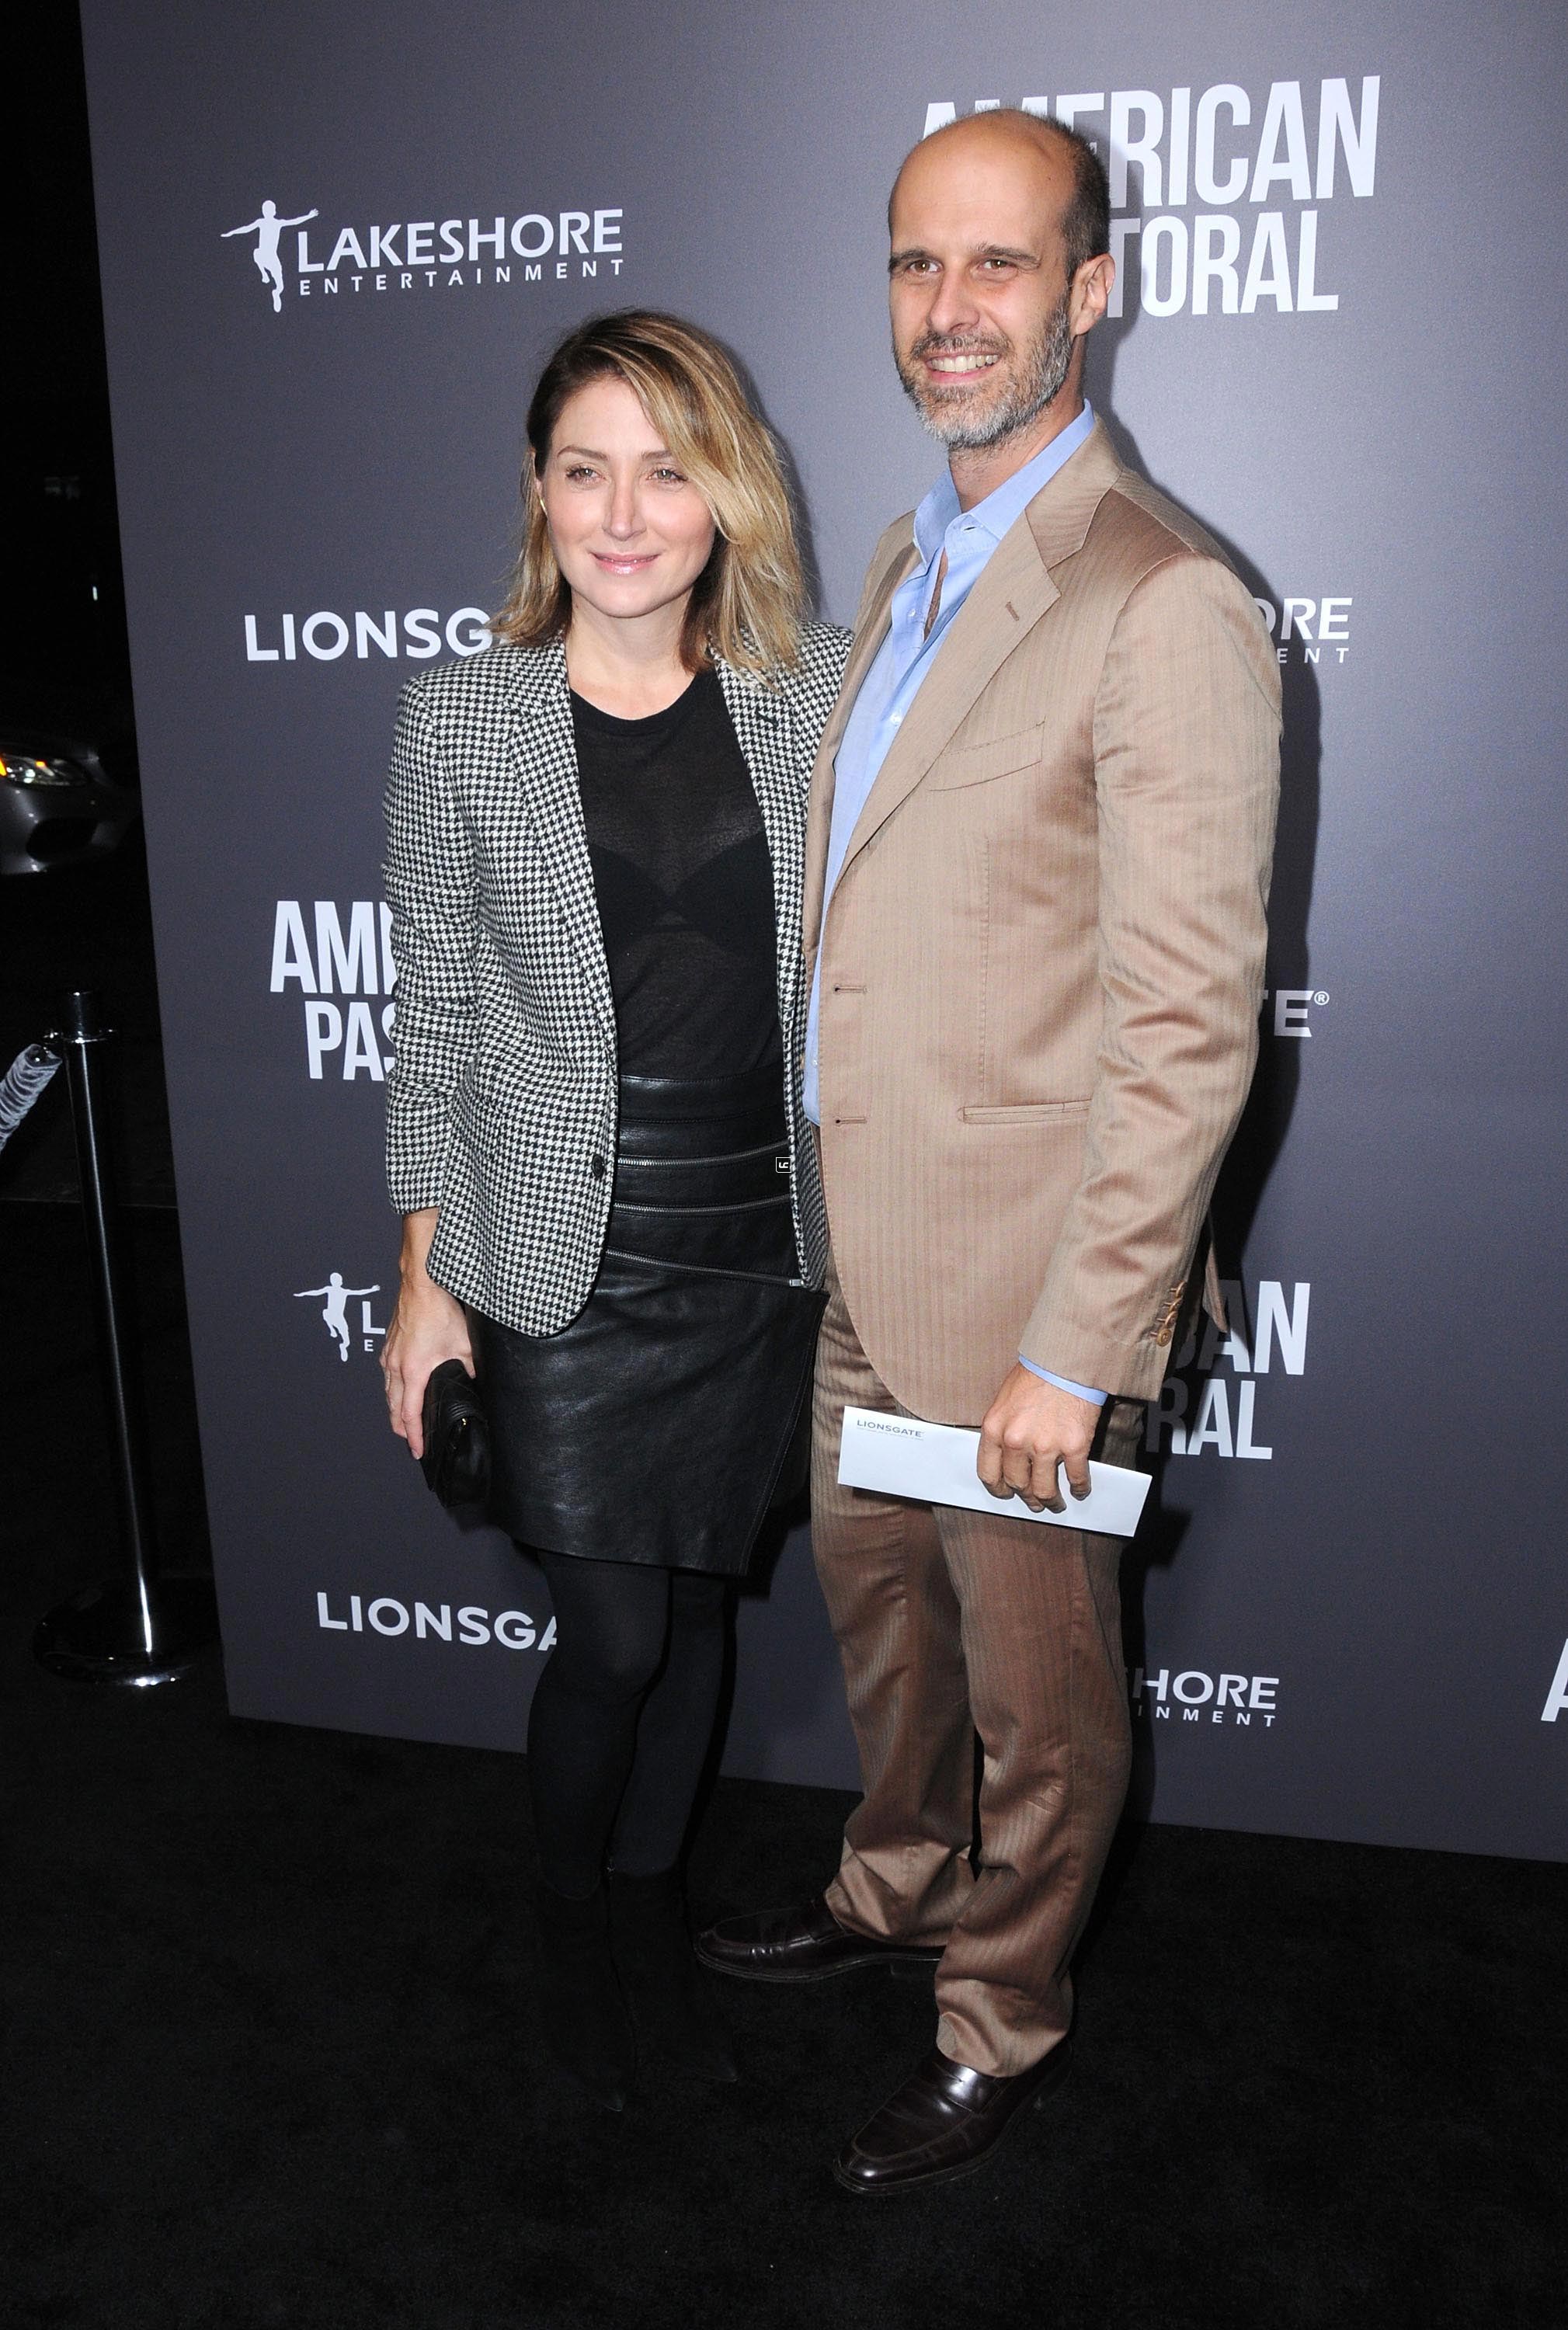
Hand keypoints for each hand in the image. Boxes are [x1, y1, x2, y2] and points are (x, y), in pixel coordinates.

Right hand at [381, 1274, 472, 1459]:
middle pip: (393, 1408)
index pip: (409, 1415)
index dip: (414, 1436)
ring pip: (388, 1391)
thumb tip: (473, 1381)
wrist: (421, 1285)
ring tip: (405, 1421)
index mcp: (413, 1371)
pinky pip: (387, 1375)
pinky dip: (393, 1389)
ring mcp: (389, 1355)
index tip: (419, 1451)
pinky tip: (400, 1389)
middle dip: (402, 1428)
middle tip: (412, 1442)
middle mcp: (396, 1366)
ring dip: (396, 1409)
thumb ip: (469, 1368)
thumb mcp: (463, 1345)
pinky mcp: (389, 1344)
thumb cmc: (439, 1311)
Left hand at [976, 1365, 1098, 1513]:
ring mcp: (1046, 1446)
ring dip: (1050, 1501)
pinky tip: (1079, 1489)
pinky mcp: (1074, 1447)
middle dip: (1026, 1497)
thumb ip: (1003, 1429)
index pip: (988, 1473)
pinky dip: (1079, 1488)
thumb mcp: (1005, 1400)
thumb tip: (1008, 1456)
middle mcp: (1016, 1442)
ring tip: (1055, 1502)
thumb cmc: (1036, 1375)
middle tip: (1034, 1501)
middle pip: (1018, 1484)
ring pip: (1044, 1490)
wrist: (1067, 1361)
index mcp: (994, 1429)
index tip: (1006, 1492)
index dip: (998, 1488)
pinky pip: (1076, 1478)